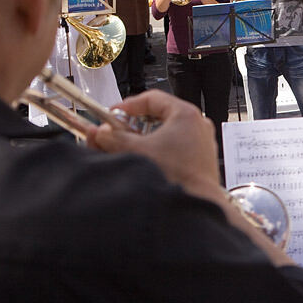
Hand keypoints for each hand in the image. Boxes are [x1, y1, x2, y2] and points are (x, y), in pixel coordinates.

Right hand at [90, 91, 219, 194]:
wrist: (196, 204)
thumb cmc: (177, 177)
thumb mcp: (136, 151)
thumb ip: (114, 138)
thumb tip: (101, 133)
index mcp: (186, 114)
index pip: (152, 99)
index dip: (128, 105)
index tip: (113, 114)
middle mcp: (197, 125)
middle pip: (158, 116)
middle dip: (132, 125)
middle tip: (116, 133)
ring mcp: (201, 142)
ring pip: (165, 133)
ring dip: (143, 139)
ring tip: (126, 150)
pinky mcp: (199, 159)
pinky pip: (175, 147)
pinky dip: (157, 150)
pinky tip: (144, 161)